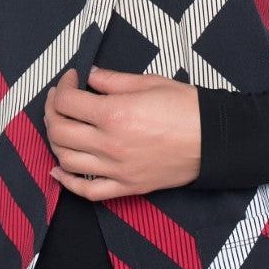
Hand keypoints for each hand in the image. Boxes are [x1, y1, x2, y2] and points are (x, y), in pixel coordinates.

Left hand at [43, 65, 200, 198]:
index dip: (63, 87)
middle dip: (52, 111)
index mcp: (115, 114)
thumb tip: (91, 77)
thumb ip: (114, 80)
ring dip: (55, 140)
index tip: (71, 79)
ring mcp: (117, 169)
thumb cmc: (187, 108)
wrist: (215, 140)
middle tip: (61, 100)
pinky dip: (67, 182)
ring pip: (66, 159)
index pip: (68, 103)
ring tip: (62, 126)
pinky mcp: (127, 186)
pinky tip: (59, 169)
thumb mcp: (150, 82)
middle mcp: (110, 144)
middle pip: (59, 131)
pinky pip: (88, 191)